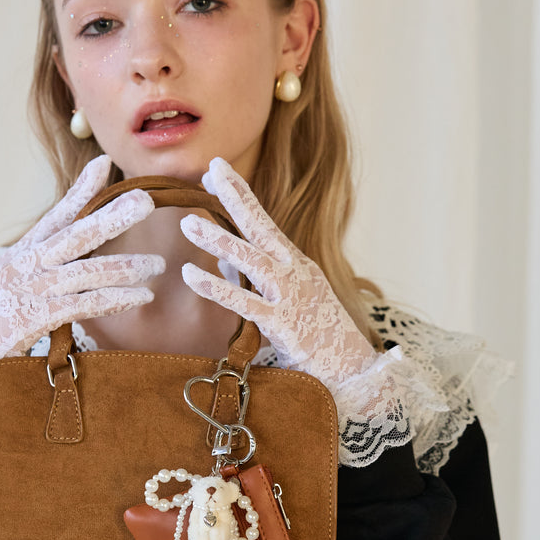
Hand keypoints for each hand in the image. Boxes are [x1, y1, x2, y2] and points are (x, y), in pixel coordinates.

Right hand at [0, 157, 160, 453]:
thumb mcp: (14, 287)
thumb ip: (41, 269)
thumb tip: (75, 260)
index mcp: (21, 254)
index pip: (56, 216)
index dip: (81, 191)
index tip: (106, 165)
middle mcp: (25, 265)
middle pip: (76, 235)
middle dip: (112, 216)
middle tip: (146, 200)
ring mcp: (30, 290)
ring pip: (86, 271)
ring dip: (126, 266)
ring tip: (158, 265)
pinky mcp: (35, 318)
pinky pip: (84, 304)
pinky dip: (115, 299)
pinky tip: (141, 297)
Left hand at [179, 158, 377, 397]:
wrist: (351, 369)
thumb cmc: (318, 332)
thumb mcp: (289, 296)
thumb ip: (254, 275)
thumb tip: (222, 256)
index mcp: (296, 262)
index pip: (265, 221)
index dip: (241, 195)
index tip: (216, 171)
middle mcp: (294, 271)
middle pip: (262, 227)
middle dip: (236, 197)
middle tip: (210, 170)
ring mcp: (289, 295)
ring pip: (251, 260)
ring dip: (219, 240)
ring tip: (187, 223)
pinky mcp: (281, 323)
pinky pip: (242, 302)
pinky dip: (215, 287)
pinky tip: (190, 274)